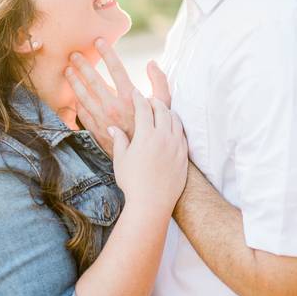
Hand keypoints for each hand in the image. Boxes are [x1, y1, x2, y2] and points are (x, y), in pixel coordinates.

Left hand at [67, 38, 171, 145]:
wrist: (145, 158)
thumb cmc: (156, 129)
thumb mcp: (164, 105)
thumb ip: (160, 82)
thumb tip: (151, 63)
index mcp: (130, 97)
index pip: (116, 69)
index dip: (107, 53)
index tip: (98, 41)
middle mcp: (113, 106)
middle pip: (93, 80)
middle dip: (83, 65)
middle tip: (74, 54)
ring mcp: (102, 119)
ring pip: (83, 96)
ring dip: (74, 82)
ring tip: (67, 71)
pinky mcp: (95, 130)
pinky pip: (82, 113)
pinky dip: (76, 103)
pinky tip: (73, 96)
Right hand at [108, 91, 187, 215]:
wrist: (152, 203)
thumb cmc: (132, 182)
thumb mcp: (121, 160)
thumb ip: (119, 140)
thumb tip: (112, 128)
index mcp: (146, 135)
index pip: (143, 108)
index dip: (138, 98)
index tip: (135, 93)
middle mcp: (163, 137)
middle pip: (162, 110)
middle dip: (154, 102)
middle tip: (148, 100)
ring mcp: (176, 145)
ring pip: (175, 119)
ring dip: (167, 111)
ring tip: (161, 111)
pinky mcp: (184, 154)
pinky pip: (182, 133)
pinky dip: (176, 125)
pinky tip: (171, 127)